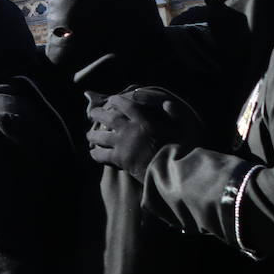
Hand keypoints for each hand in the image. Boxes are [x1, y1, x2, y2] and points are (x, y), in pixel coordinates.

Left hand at [86, 88, 200, 179]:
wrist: (176, 174)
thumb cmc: (183, 151)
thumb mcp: (184, 128)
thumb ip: (175, 113)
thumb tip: (166, 102)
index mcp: (145, 120)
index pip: (126, 105)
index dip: (116, 100)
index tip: (111, 99)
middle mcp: (131, 130)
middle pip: (107, 118)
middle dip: (98, 114)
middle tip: (91, 113)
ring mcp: (123, 144)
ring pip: (100, 136)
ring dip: (92, 135)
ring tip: (89, 134)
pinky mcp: (120, 160)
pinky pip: (102, 155)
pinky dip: (96, 153)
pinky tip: (93, 153)